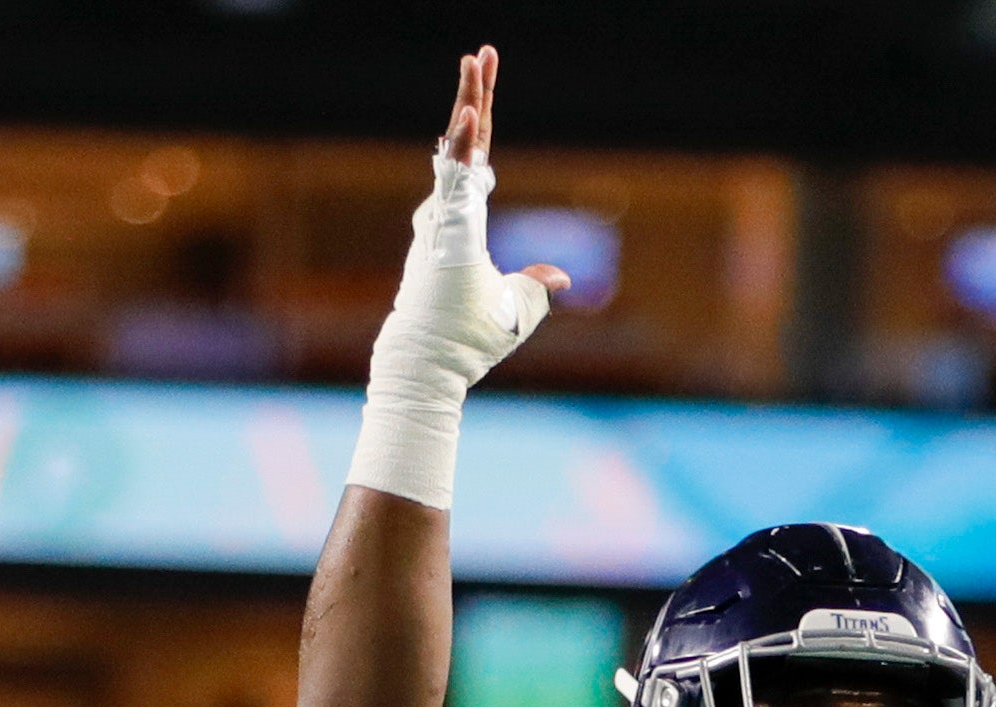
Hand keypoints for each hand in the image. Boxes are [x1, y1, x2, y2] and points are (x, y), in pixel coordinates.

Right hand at [391, 48, 563, 385]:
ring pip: (458, 148)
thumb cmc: (465, 342)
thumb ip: (533, 285)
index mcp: (462, 224)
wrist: (433, 363)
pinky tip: (474, 109)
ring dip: (469, 102)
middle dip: (475, 95)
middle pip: (466, 142)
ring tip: (475, 61)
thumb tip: (562, 277)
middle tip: (482, 54)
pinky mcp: (442, 227)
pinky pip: (454, 176)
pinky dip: (464, 143)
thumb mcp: (514, 309)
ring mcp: (442, 216)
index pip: (477, 164)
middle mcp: (448, 213)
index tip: (482, 94)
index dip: (482, 129)